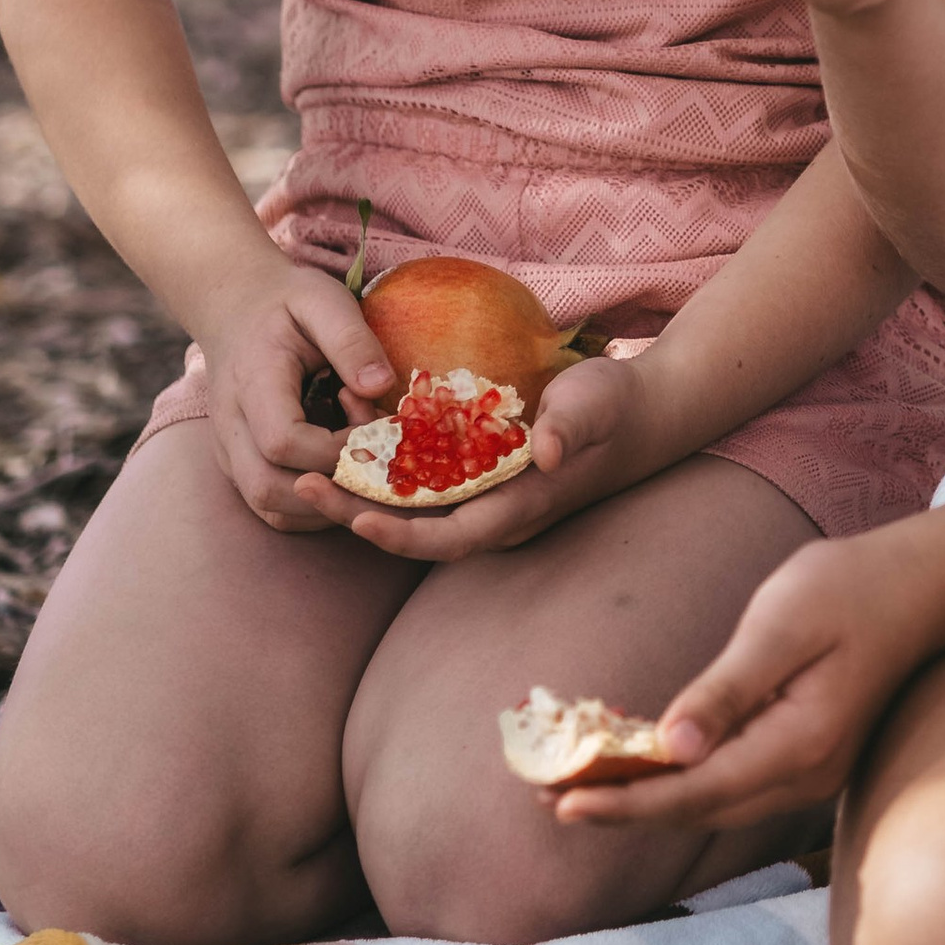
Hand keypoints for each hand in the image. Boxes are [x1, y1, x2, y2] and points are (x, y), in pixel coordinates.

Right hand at [201, 260, 393, 532]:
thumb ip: (351, 339)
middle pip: (268, 488)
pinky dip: (310, 509)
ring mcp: (230, 449)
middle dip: (333, 492)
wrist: (236, 305)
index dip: (335, 451)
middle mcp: (231, 426)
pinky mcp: (239, 463)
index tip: (379, 435)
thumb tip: (380, 386)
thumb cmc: (286, 302)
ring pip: (268, 505)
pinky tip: (346, 482)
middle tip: (381, 473)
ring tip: (368, 478)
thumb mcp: (323, 300)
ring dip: (323, 506)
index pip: (283, 441)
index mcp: (252, 383)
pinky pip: (269, 505)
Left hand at [327, 345, 674, 563]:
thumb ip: (570, 426)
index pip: (449, 538)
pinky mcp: (483, 474)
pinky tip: (358, 430)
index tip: (355, 519)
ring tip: (315, 459)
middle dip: (358, 513)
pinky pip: (427, 480)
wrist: (641, 411)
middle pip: (417, 528)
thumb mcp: (596, 405)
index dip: (400, 534)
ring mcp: (488, 495)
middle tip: (302, 486)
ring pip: (415, 505)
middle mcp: (497, 511)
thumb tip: (545, 452)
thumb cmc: (617, 406)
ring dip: (365, 488)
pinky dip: (389, 464)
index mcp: (520, 506)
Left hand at [546, 523, 944, 834]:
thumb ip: (727, 689)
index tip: (561, 803)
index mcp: (801, 743)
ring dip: (647, 799)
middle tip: (544, 796)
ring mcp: (810, 775)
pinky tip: (639, 761)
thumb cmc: (848, 589)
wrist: (918, 587)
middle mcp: (807, 776)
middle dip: (623, 807)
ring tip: (576, 784)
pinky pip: (731, 783)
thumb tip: (671, 748)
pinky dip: (680, 780)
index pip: (697, 791)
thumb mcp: (782, 623)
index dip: (627, 801)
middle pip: (699, 809)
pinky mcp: (804, 760)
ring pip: (712, 803)